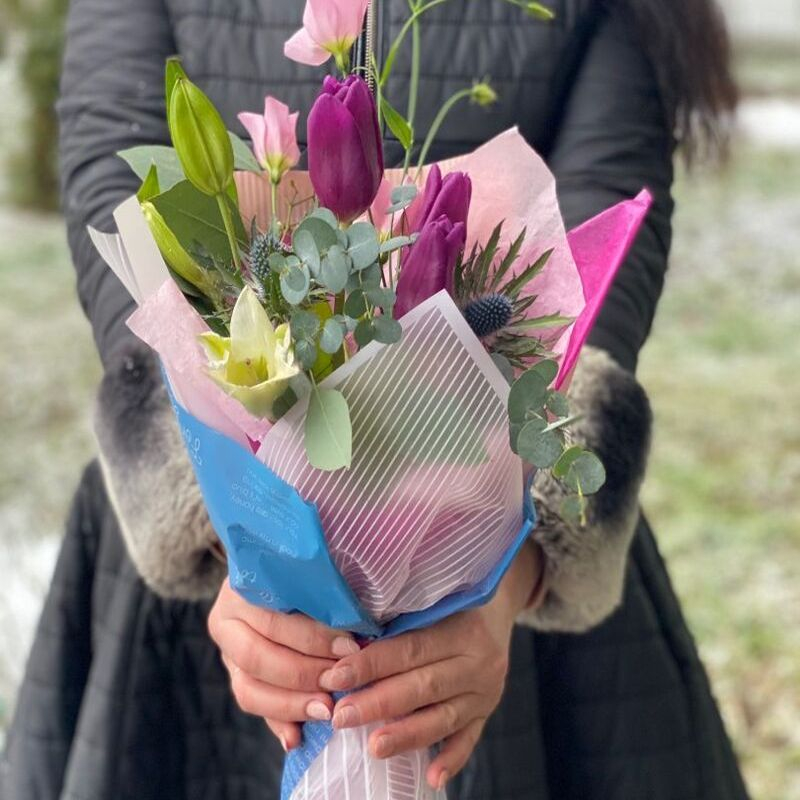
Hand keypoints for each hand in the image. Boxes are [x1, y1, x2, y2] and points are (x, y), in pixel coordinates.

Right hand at [208, 580, 359, 750]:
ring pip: (248, 689)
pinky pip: (253, 705)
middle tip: (338, 683)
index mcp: (241, 589)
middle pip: (258, 658)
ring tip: (326, 710)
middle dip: (303, 674)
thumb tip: (354, 634)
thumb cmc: (306, 574)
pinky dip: (277, 721)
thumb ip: (324, 599)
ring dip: (291, 704)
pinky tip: (297, 737)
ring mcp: (226, 652)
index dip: (314, 638)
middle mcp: (226, 620)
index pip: (275, 620)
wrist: (275, 578)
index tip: (350, 648)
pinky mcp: (235, 676)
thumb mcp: (311, 577)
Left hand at [323, 541, 542, 790]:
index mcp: (461, 627)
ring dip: (407, 734)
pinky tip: (432, 777)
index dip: (372, 664)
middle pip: (424, 686)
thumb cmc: (452, 600)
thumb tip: (345, 641)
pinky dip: (452, 759)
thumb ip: (399, 620)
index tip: (336, 676)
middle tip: (342, 716)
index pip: (410, 648)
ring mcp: (486, 691)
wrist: (497, 609)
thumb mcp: (432, 600)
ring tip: (374, 747)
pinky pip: (469, 739)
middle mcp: (478, 661)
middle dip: (379, 703)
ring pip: (444, 717)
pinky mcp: (487, 712)